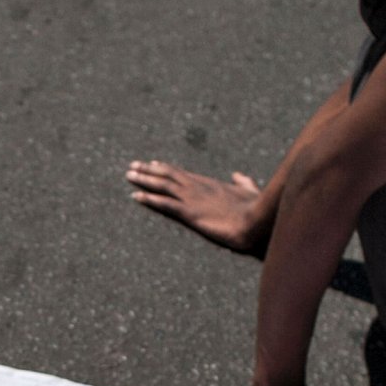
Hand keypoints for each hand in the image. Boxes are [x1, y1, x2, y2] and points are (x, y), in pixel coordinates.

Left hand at [124, 160, 270, 253]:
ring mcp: (192, 199)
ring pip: (162, 185)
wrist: (257, 221)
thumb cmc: (256, 209)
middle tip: (132, 166)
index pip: (183, 173)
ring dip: (144, 180)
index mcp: (210, 184)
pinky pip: (164, 204)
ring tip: (128, 175)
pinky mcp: (190, 213)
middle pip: (168, 174)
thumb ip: (243, 182)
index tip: (152, 164)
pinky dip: (148, 199)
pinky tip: (135, 196)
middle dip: (148, 170)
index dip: (166, 168)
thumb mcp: (250, 191)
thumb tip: (239, 175)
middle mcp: (198, 187)